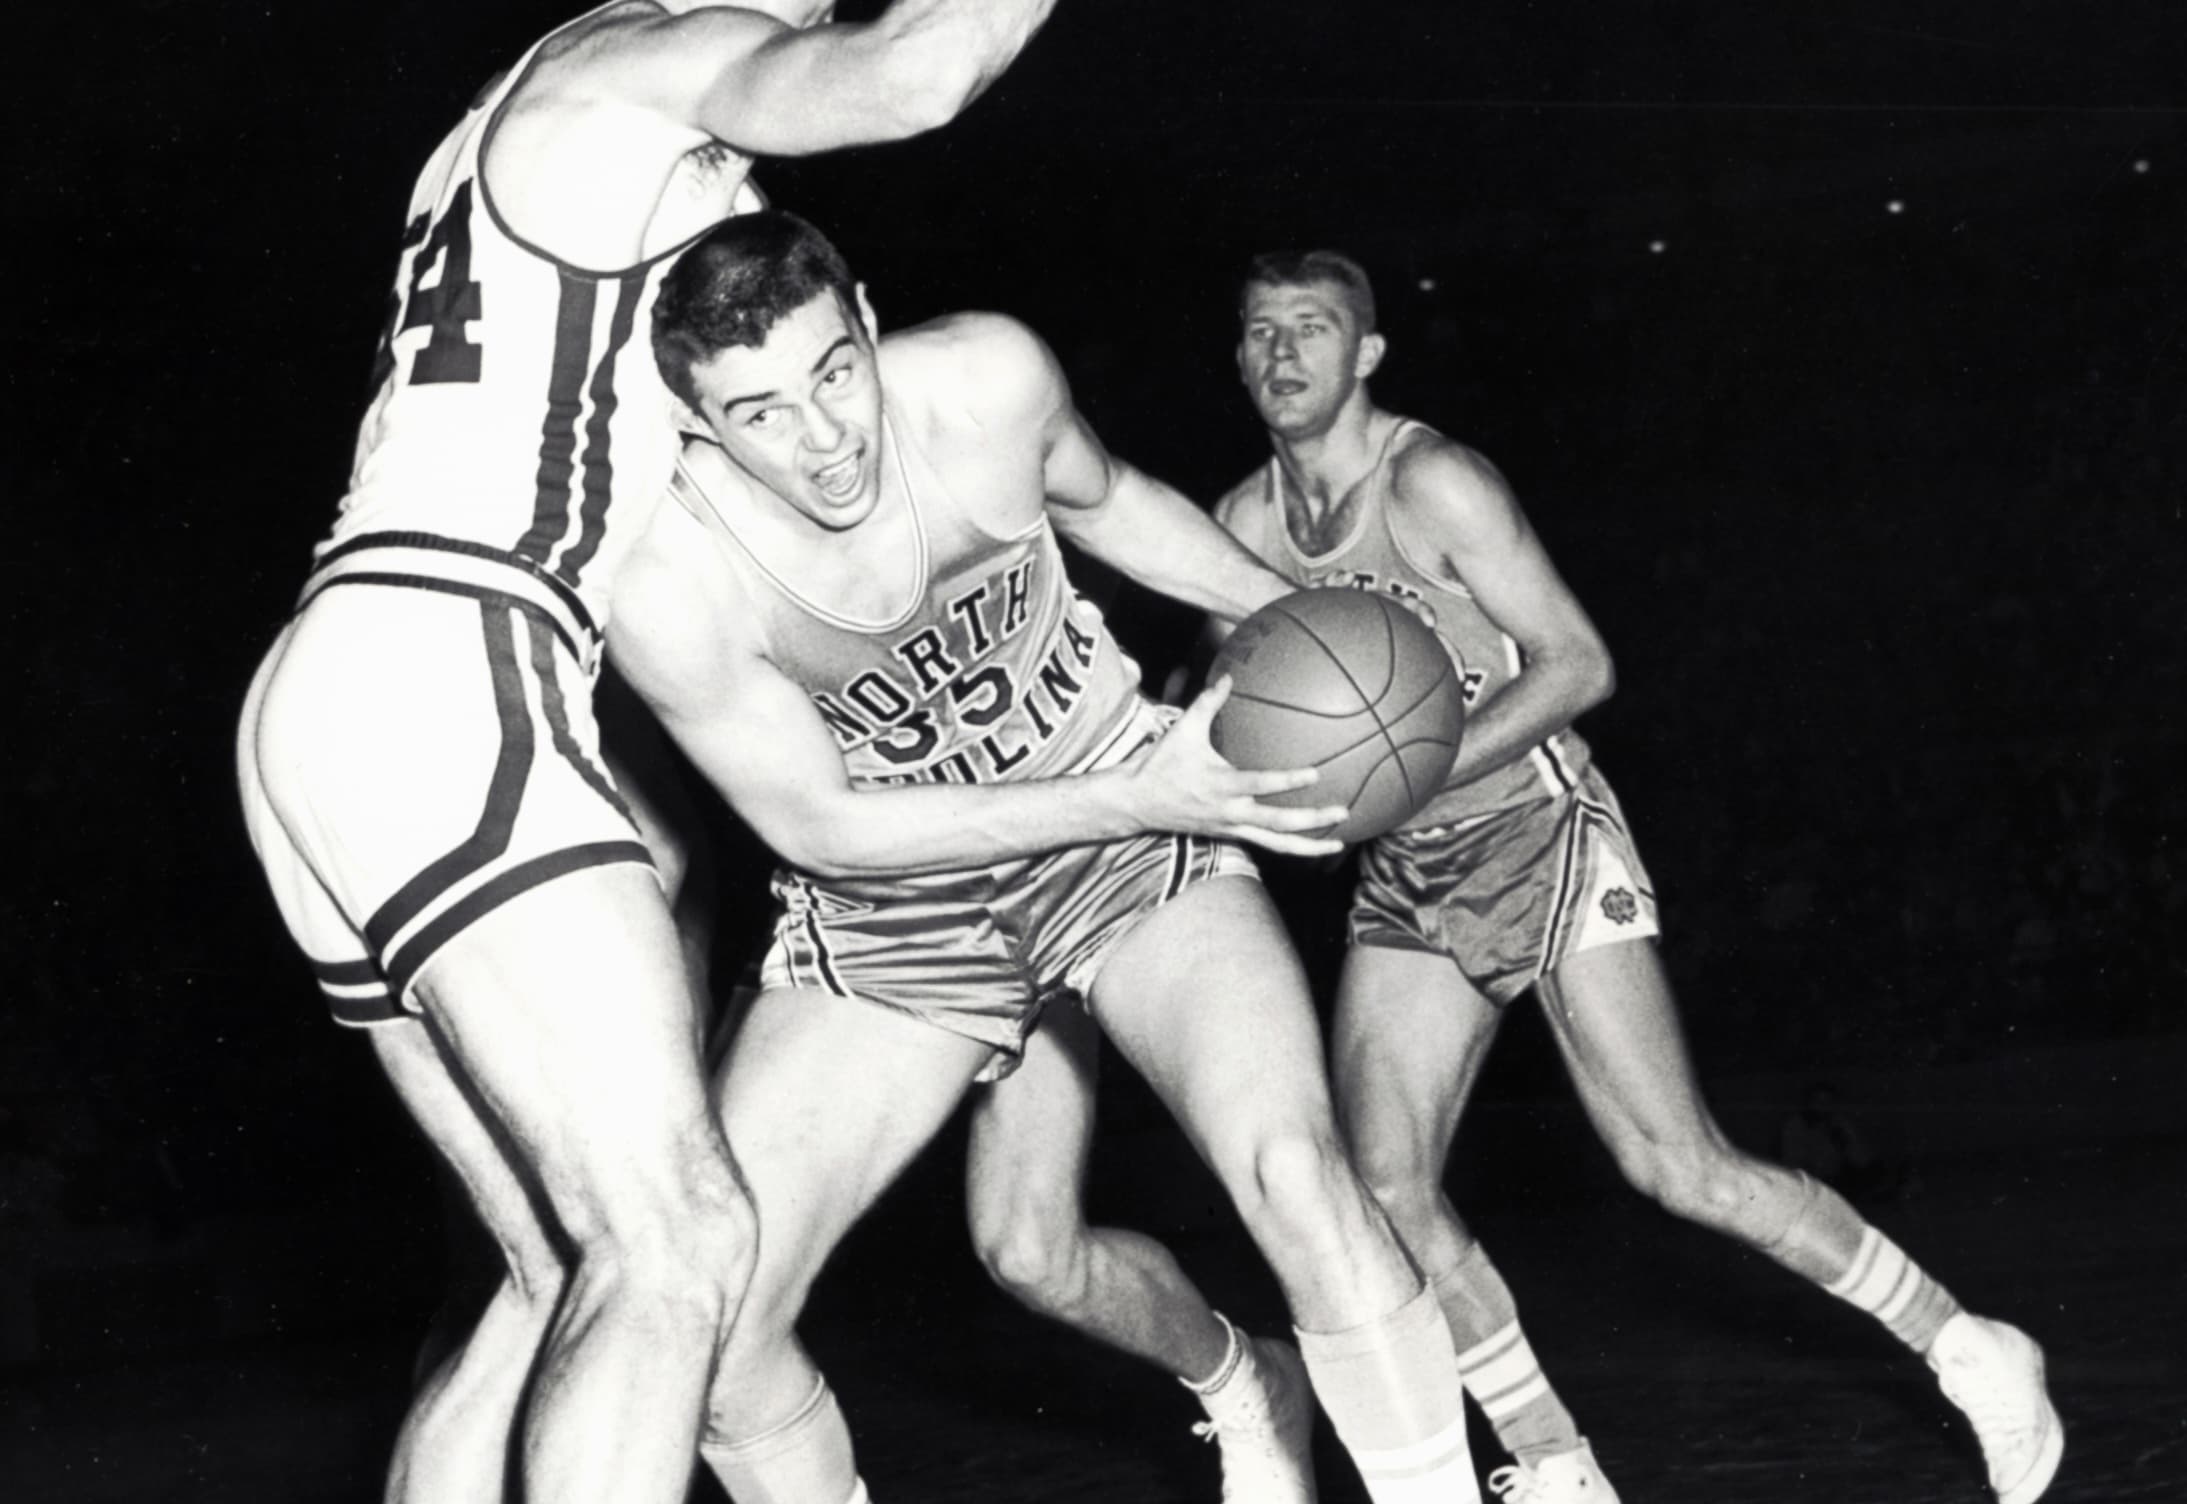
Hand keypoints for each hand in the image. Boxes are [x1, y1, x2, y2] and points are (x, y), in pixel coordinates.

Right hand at [1115, 678, 1347, 856]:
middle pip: (1278, 823)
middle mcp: (1229, 812)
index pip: (1260, 785)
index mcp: (1220, 785)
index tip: (1316, 774)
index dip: (1288, 781)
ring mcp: (1230, 828)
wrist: (1137, 803)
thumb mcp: (1183, 730)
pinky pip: (1265, 844)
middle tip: (1342, 809)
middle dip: (1312, 820)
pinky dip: (1290, 847)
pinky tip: (1312, 843)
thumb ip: (1208, 703)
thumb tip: (1229, 677)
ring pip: (1275, 844)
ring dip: (1308, 845)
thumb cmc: (1161, 763)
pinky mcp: (1229, 835)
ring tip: (1337, 843)